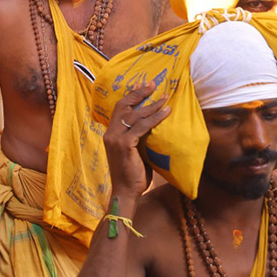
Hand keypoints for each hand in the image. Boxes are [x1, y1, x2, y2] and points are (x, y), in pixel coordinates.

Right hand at [103, 83, 169, 197]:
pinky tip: (166, 113)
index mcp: (110, 133)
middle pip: (125, 106)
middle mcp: (110, 133)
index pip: (119, 108)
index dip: (131, 95)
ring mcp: (116, 138)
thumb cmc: (132, 173)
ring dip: (152, 104)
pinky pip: (142, 127)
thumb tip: (154, 125)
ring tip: (165, 98)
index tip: (142, 85)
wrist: (125, 191)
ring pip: (136, 115)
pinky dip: (156, 118)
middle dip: (140, 93)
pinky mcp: (125, 144)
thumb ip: (138, 137)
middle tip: (153, 84)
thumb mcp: (133, 151)